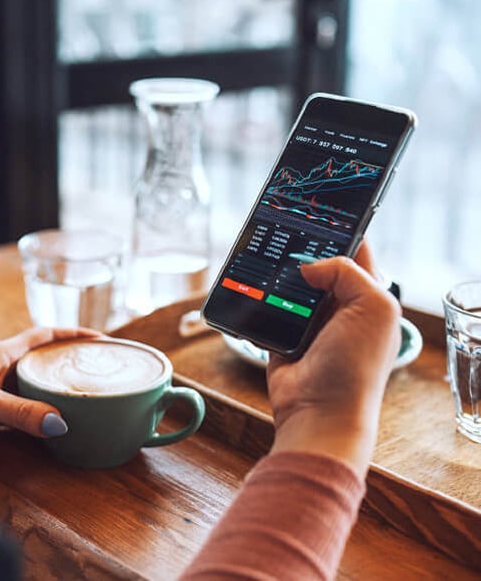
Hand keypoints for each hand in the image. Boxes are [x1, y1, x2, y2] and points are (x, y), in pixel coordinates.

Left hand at [0, 327, 98, 447]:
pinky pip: (26, 409)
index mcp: (1, 354)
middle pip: (43, 358)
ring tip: (86, 396)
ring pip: (35, 385)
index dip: (71, 334)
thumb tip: (61, 423)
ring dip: (57, 389)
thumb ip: (20, 412)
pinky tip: (56, 423)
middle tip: (100, 371)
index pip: (43, 335)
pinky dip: (43, 413)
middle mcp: (1, 369)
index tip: (100, 339)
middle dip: (70, 361)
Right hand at [267, 242, 400, 474]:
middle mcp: (340, 305)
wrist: (318, 411)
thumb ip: (346, 271)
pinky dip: (258, 295)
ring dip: (276, 273)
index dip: (338, 229)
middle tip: (280, 227)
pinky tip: (248, 283)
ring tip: (260, 253)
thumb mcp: (371, 307)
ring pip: (288, 282)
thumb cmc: (356, 366)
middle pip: (317, 263)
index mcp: (368, 295)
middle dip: (301, 249)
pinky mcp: (281, 333)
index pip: (354, 249)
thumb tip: (308, 265)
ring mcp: (309, 320)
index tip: (316, 209)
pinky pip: (266, 304)